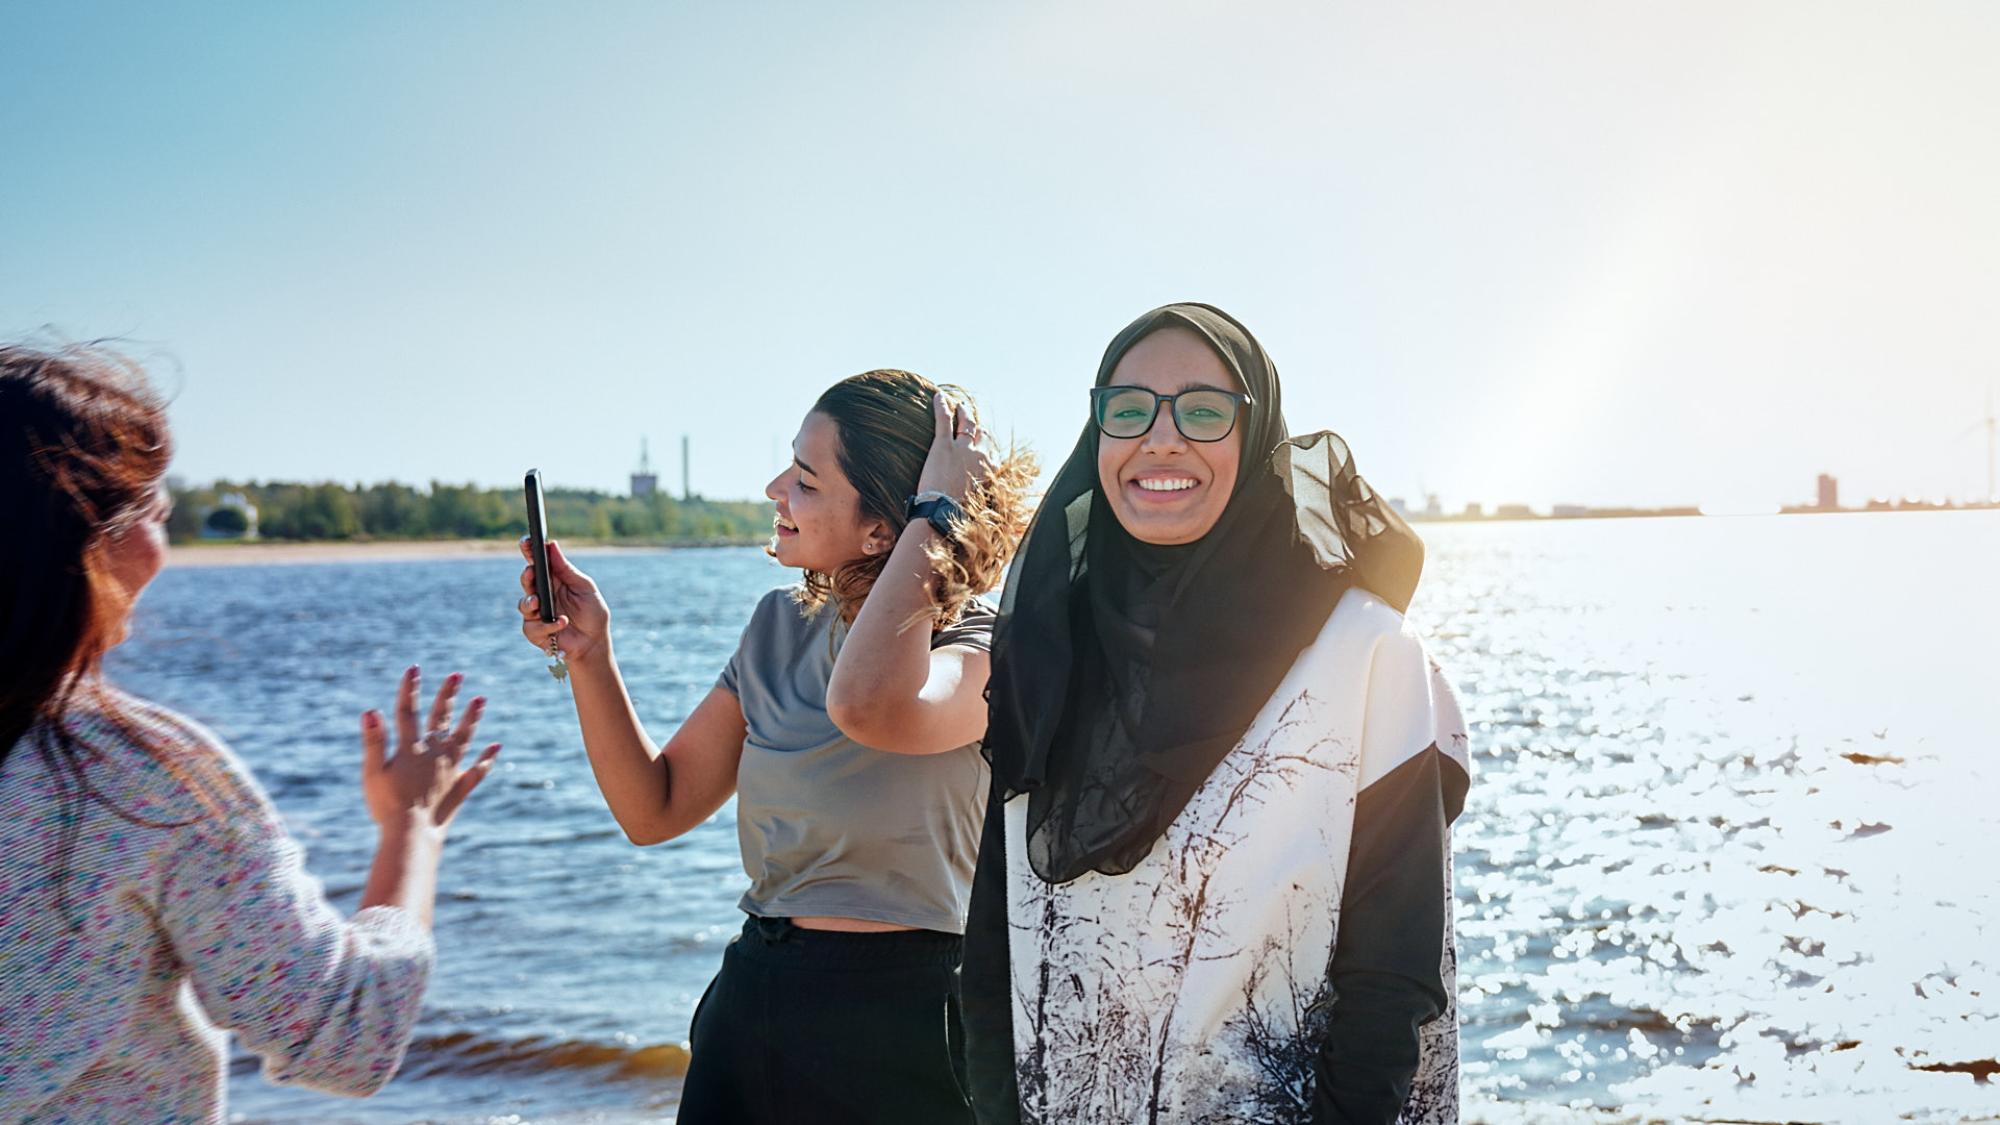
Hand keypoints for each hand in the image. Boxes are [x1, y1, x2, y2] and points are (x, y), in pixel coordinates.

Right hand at [361, 666, 499, 832]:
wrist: (411, 835)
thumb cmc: (387, 806)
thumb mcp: (373, 773)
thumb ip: (373, 742)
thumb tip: (371, 711)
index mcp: (410, 749)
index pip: (407, 712)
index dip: (409, 690)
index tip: (415, 669)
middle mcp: (434, 755)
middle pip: (440, 719)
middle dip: (448, 695)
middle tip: (457, 676)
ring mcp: (449, 771)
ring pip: (463, 738)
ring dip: (471, 718)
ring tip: (480, 699)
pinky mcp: (459, 789)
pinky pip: (476, 771)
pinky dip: (486, 759)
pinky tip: (496, 746)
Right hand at [518, 537, 609, 663]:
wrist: (594, 643)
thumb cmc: (592, 613)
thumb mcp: (584, 587)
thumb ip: (567, 569)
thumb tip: (552, 545)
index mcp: (554, 580)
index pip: (538, 562)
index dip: (530, 551)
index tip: (526, 541)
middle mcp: (542, 594)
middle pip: (527, 580)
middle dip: (527, 575)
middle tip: (531, 571)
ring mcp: (537, 613)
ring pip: (523, 603)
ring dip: (530, 601)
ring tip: (538, 601)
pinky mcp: (535, 631)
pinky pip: (533, 626)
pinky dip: (549, 625)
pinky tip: (562, 623)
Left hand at [914, 391, 995, 504]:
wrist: (943, 515)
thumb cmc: (960, 516)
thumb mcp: (980, 506)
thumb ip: (982, 496)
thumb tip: (986, 508)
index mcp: (991, 470)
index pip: (992, 451)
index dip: (986, 444)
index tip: (983, 442)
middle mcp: (981, 455)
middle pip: (982, 434)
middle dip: (977, 427)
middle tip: (970, 419)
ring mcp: (962, 448)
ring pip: (966, 422)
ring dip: (963, 412)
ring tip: (959, 405)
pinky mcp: (943, 445)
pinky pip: (944, 419)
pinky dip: (942, 406)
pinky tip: (938, 396)